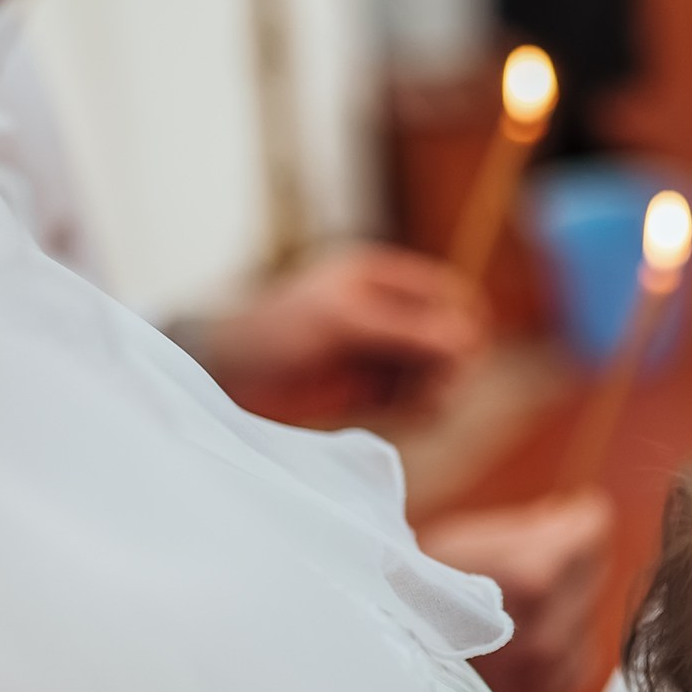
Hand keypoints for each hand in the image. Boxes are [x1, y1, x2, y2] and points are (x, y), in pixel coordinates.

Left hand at [193, 244, 491, 427]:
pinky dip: (422, 407)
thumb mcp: (343, 322)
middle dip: (451, 362)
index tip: (457, 357)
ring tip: (418, 406)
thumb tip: (468, 339)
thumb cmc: (273, 333)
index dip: (463, 324)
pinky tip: (408, 414)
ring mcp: (380, 351)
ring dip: (438, 388)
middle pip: (451, 334)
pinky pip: (417, 397)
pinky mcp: (371, 389)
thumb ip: (407, 329)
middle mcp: (387, 312)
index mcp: (381, 277)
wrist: (224, 380)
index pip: (450, 293)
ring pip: (438, 368)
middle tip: (435, 391)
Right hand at [422, 490, 615, 691]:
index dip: (575, 518)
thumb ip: (533, 526)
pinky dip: (559, 640)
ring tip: (512, 606)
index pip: (593, 529)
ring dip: (564, 602)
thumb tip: (582, 513)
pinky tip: (519, 638)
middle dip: (566, 557)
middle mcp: (550, 629)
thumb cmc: (417, 595)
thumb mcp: (466, 540)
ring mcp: (553, 668)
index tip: (557, 517)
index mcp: (532, 578)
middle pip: (592, 568)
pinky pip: (579, 651)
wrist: (387, 672)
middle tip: (521, 561)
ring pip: (586, 610)